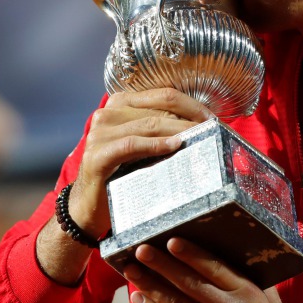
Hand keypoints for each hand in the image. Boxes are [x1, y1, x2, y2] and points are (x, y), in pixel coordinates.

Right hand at [68, 89, 214, 236]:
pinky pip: (132, 144)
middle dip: (190, 119)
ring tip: (200, 139)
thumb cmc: (121, 175)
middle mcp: (107, 113)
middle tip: (213, 131)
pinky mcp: (96, 155)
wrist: (89, 207)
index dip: (191, 105)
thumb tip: (200, 127)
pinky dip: (155, 145)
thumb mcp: (141, 146)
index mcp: (120, 103)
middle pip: (159, 108)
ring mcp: (99, 133)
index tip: (212, 119)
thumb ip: (160, 131)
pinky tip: (174, 147)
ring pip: (149, 124)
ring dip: (179, 131)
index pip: (163, 95)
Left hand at [125, 238, 302, 302]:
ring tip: (132, 272)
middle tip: (141, 250)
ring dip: (151, 286)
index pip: (213, 267)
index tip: (170, 241)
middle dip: (161, 265)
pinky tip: (140, 299)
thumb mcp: (269, 298)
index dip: (190, 254)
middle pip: (189, 283)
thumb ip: (247, 277)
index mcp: (247, 292)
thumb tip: (223, 252)